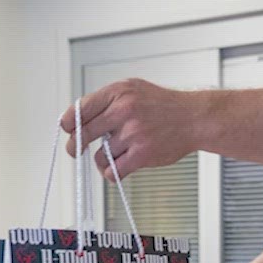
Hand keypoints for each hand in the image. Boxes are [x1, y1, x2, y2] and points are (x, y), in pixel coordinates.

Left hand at [60, 78, 202, 181]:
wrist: (194, 118)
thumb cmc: (162, 105)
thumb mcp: (132, 89)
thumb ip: (106, 101)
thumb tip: (76, 119)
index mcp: (118, 92)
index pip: (79, 110)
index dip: (68, 123)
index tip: (68, 130)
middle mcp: (123, 110)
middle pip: (82, 134)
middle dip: (76, 146)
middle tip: (76, 151)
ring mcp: (133, 133)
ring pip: (99, 156)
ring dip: (103, 160)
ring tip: (115, 155)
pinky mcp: (142, 154)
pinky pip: (113, 171)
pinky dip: (112, 173)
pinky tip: (120, 167)